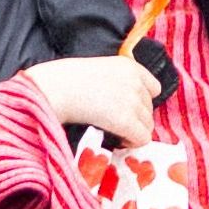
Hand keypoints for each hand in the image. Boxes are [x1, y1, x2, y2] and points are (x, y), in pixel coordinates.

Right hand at [22, 56, 159, 145]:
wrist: (54, 89)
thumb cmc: (65, 81)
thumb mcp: (99, 71)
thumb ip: (117, 83)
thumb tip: (124, 106)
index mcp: (129, 66)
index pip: (154, 88)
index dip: (141, 102)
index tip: (125, 109)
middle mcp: (136, 82)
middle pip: (150, 109)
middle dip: (135, 119)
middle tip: (113, 124)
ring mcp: (133, 100)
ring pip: (148, 126)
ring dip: (132, 132)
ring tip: (112, 132)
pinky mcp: (126, 120)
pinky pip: (143, 138)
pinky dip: (131, 143)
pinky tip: (115, 139)